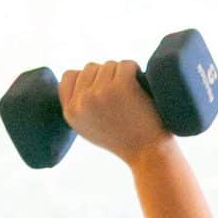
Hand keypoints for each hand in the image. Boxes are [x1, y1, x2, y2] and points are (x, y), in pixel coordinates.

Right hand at [58, 60, 172, 164]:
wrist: (147, 153)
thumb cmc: (123, 140)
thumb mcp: (88, 127)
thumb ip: (78, 104)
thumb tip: (77, 74)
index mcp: (70, 112)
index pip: (69, 76)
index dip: (87, 78)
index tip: (102, 88)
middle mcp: (81, 102)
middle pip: (91, 67)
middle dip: (106, 76)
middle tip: (121, 97)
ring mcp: (100, 92)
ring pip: (109, 65)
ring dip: (122, 75)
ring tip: (131, 98)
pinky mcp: (121, 85)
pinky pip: (126, 64)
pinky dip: (136, 71)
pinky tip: (140, 89)